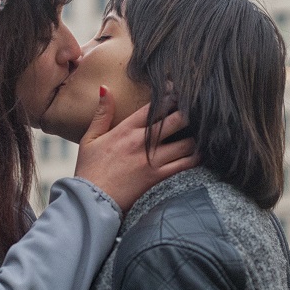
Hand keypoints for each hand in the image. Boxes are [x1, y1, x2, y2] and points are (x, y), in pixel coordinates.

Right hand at [74, 86, 198, 212]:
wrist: (91, 202)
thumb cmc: (89, 171)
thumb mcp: (90, 139)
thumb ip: (102, 113)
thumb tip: (106, 88)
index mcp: (126, 130)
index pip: (155, 106)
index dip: (171, 96)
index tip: (179, 93)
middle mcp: (142, 143)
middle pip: (176, 120)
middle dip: (188, 113)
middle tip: (196, 112)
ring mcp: (153, 161)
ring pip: (186, 143)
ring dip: (195, 137)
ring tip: (200, 134)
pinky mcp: (159, 179)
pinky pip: (186, 165)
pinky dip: (196, 158)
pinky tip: (200, 153)